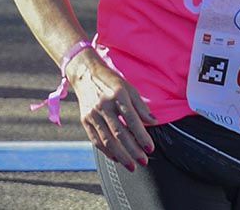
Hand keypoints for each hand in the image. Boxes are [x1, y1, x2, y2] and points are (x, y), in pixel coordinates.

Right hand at [68, 50, 156, 171]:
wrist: (86, 74)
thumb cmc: (111, 82)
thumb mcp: (129, 88)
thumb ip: (141, 106)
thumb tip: (154, 122)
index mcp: (118, 95)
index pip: (132, 120)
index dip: (142, 136)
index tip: (150, 148)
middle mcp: (104, 105)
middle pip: (119, 133)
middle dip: (133, 150)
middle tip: (143, 161)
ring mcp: (93, 114)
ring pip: (107, 140)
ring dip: (121, 156)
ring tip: (131, 166)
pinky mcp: (85, 120)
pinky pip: (96, 140)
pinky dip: (107, 151)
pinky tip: (117, 158)